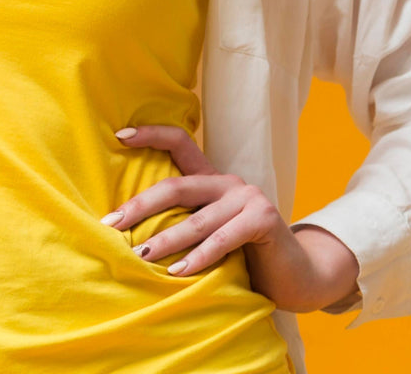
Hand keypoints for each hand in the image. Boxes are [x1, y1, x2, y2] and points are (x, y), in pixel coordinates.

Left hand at [104, 123, 360, 314]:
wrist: (298, 277)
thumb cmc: (246, 259)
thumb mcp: (210, 236)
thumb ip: (184, 224)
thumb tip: (129, 233)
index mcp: (212, 180)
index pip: (180, 142)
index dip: (150, 134)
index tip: (119, 135)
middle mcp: (228, 182)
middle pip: (176, 187)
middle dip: (139, 206)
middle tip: (111, 224)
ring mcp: (248, 197)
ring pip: (196, 219)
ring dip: (164, 240)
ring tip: (139, 255)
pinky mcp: (263, 219)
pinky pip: (223, 239)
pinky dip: (198, 258)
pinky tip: (178, 272)